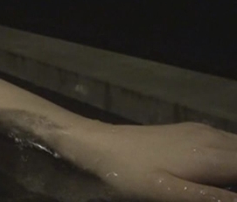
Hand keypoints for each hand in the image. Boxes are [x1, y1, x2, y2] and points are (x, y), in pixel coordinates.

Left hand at [61, 121, 236, 200]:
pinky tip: (216, 173)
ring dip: (236, 165)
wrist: (102, 144)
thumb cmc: (132, 174)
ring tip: (221, 184)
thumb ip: (210, 197)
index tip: (228, 192)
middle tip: (223, 188)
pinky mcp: (192, 130)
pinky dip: (230, 157)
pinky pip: (225, 141)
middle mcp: (212, 138)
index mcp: (211, 156)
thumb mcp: (170, 193)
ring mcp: (202, 130)